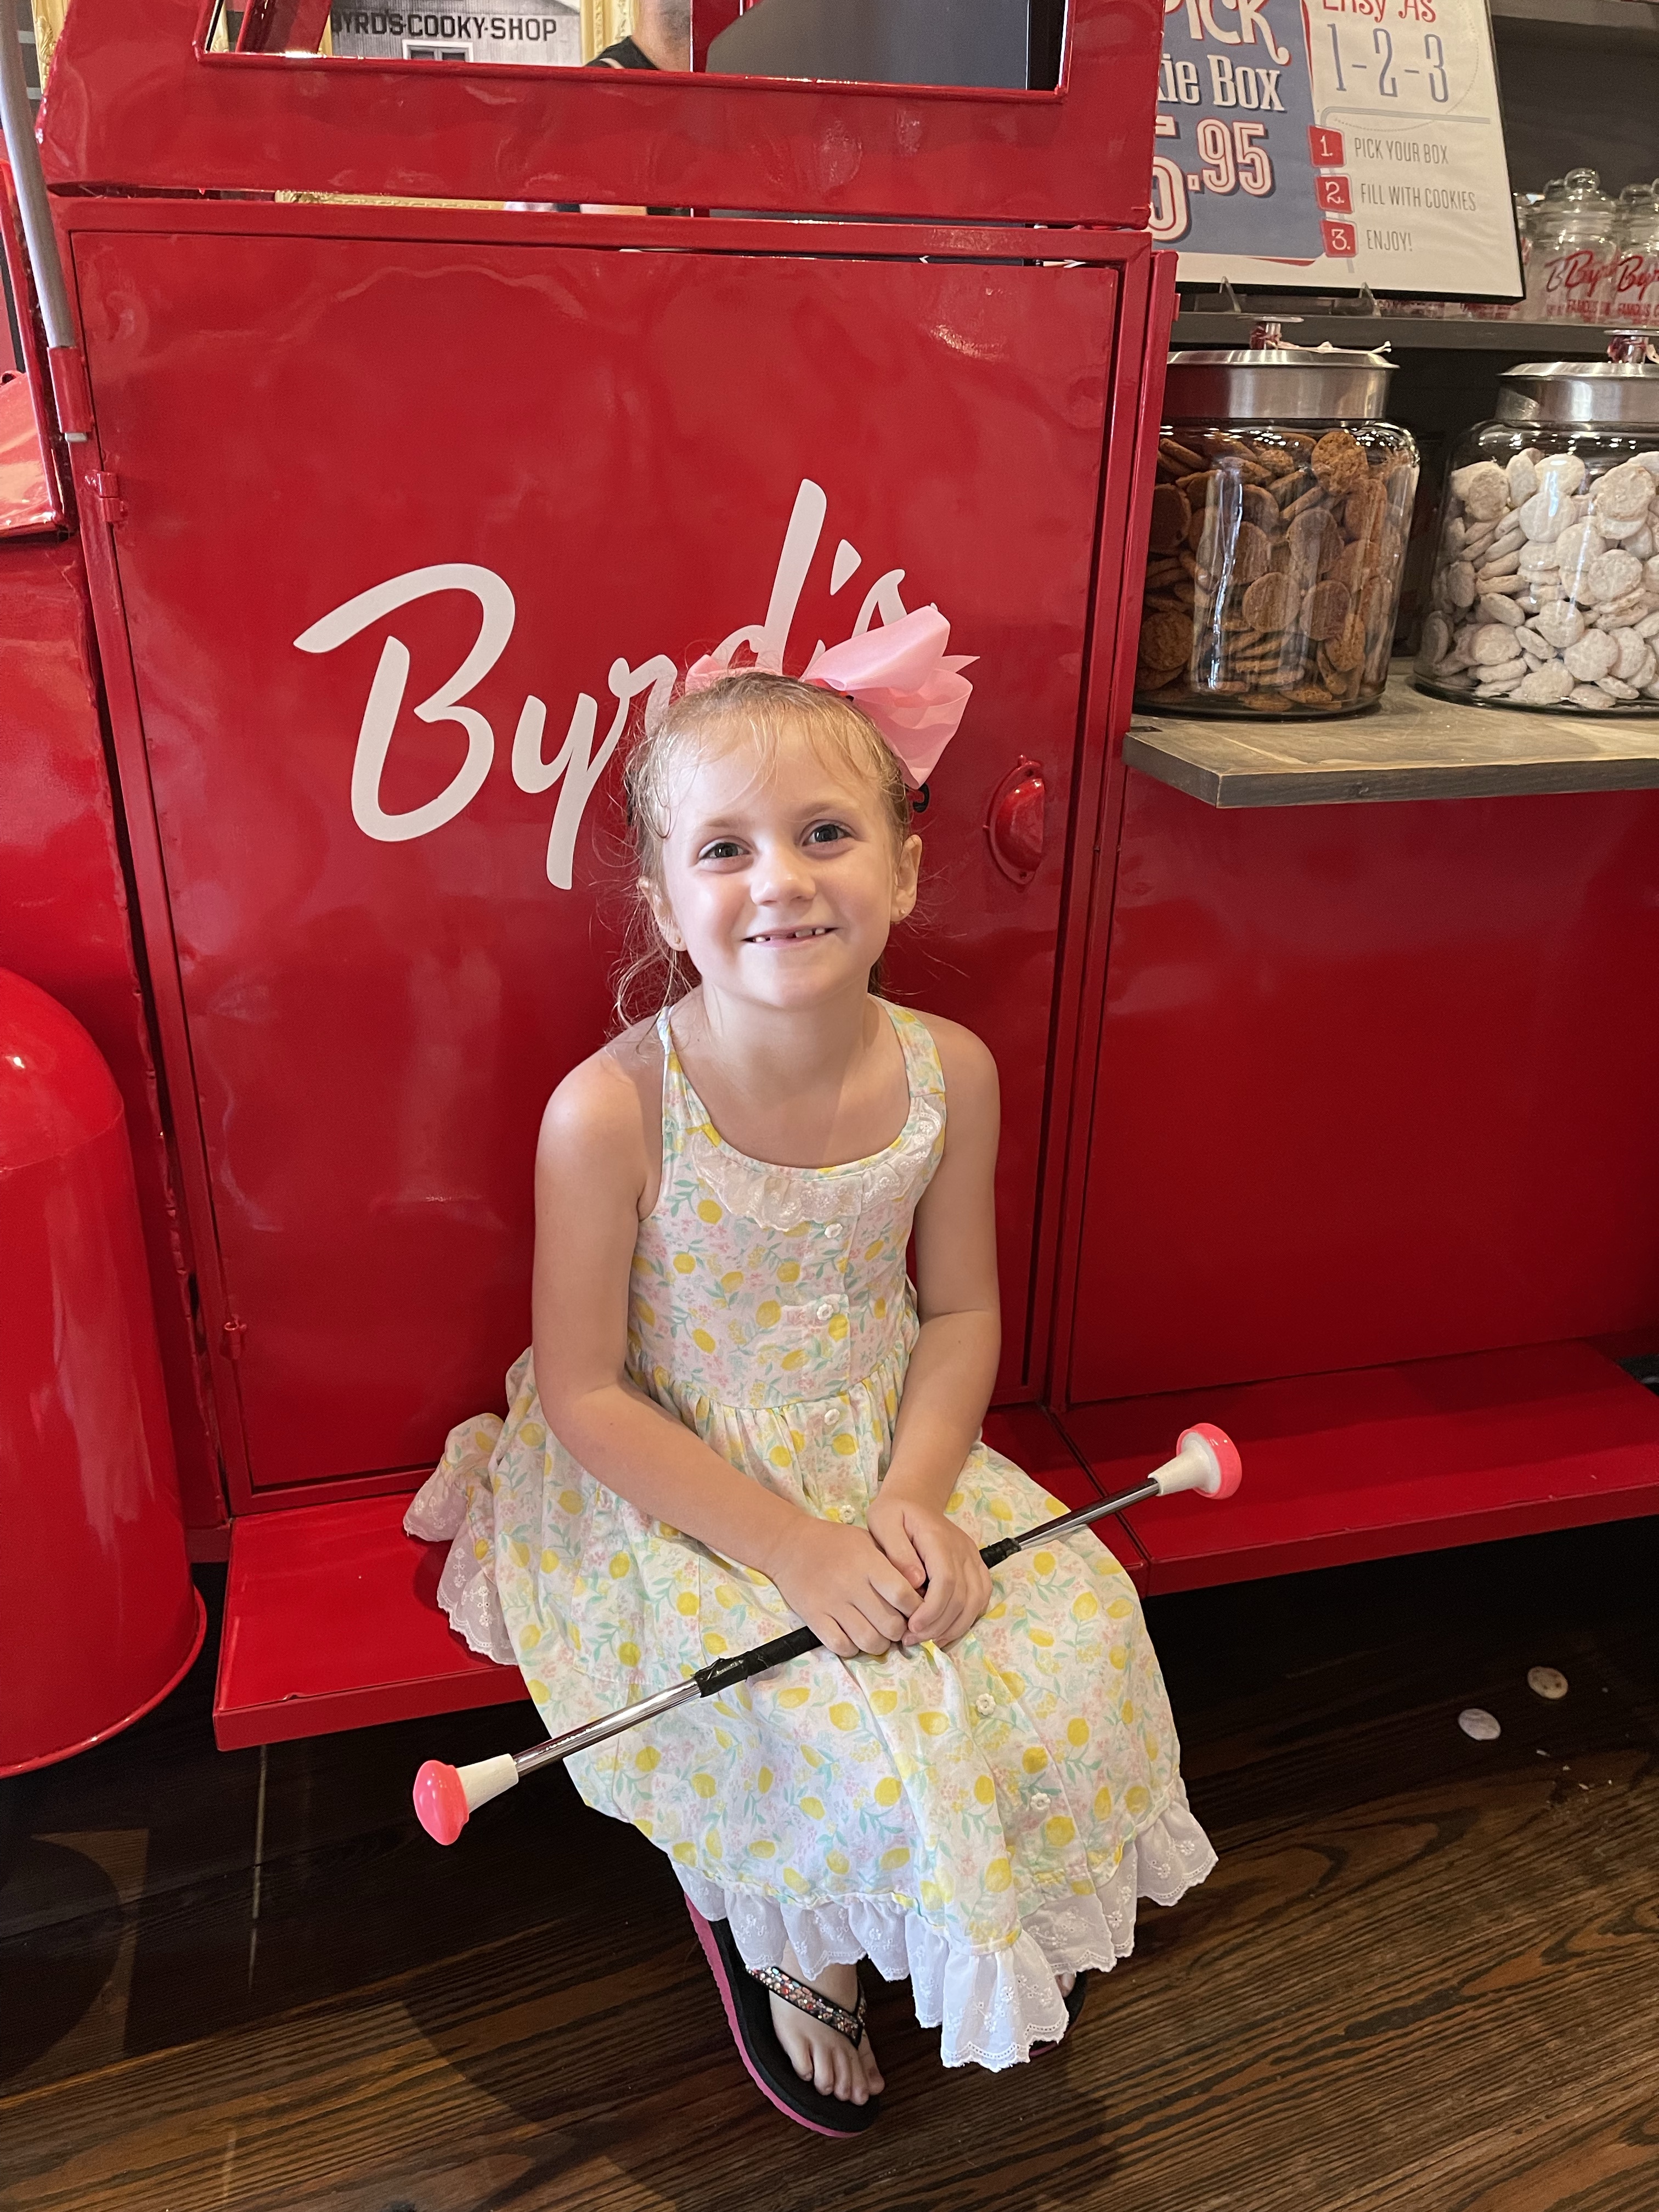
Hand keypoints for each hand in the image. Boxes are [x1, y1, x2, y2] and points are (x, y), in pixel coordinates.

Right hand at [765, 1513, 922, 1659]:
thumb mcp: (867, 1541)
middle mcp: (852, 1585)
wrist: (789, 1544)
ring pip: (868, 1641)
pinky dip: (852, 1648)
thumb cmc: (835, 1541)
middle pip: (890, 1625)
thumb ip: (892, 1563)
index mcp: (868, 1563)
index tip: (916, 1610)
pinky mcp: (814, 1617)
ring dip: (879, 1644)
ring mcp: (832, 1604)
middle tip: (897, 1626)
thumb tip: (919, 1591)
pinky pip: (841, 1646)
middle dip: (900, 1631)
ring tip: (878, 1635)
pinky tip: (854, 1637)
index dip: (916, 1609)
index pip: (903, 1595)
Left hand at [866, 1489, 992, 1649]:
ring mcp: (971, 1557)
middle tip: (911, 1640)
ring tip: (928, 1640)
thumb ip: (897, 1551)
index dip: (932, 1609)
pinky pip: (981, 1596)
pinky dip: (967, 1618)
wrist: (915, 1500)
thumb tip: (915, 1581)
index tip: (912, 1627)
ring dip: (954, 1627)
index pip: (946, 1580)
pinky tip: (946, 1630)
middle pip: (962, 1596)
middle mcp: (961, 1549)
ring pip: (975, 1601)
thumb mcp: (883, 1522)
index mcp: (938, 1538)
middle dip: (938, 1625)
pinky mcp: (975, 1565)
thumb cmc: (894, 1513)